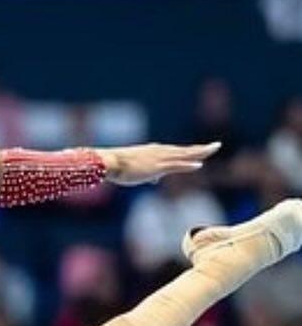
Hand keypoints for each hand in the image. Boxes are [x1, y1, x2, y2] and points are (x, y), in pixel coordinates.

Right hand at [96, 142, 220, 185]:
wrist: (109, 163)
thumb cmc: (117, 167)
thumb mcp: (135, 170)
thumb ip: (149, 174)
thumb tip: (155, 180)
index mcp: (153, 152)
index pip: (175, 152)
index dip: (189, 152)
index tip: (200, 151)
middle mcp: (159, 152)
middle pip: (184, 150)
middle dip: (201, 149)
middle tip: (216, 145)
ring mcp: (158, 158)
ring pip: (184, 155)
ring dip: (200, 152)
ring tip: (214, 149)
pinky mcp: (156, 167)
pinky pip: (176, 165)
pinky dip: (187, 165)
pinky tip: (199, 165)